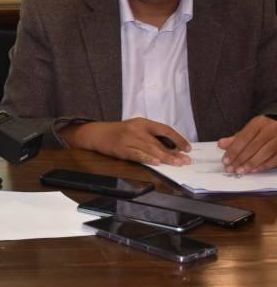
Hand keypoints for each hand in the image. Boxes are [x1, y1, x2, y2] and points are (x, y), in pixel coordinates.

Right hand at [60, 118, 191, 165]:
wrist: (97, 133)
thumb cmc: (119, 132)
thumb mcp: (135, 128)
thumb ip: (150, 135)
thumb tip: (171, 147)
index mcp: (143, 122)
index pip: (165, 129)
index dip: (178, 139)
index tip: (187, 148)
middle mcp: (137, 129)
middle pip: (159, 142)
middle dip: (174, 152)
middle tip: (186, 160)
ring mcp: (128, 139)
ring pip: (151, 149)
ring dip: (165, 157)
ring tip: (177, 163)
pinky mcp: (121, 149)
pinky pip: (137, 155)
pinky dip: (148, 159)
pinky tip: (157, 163)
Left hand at [218, 115, 276, 174]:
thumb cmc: (263, 132)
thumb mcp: (250, 132)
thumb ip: (236, 139)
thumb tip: (221, 144)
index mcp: (259, 123)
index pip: (243, 137)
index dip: (233, 150)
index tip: (225, 161)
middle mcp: (271, 128)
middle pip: (253, 146)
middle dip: (240, 159)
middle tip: (231, 168)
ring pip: (264, 153)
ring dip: (251, 164)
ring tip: (240, 171)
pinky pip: (274, 159)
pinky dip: (263, 166)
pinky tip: (254, 170)